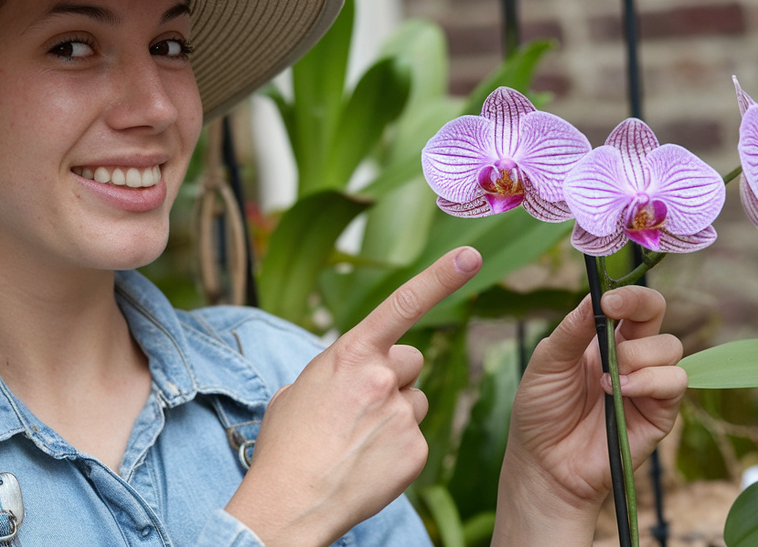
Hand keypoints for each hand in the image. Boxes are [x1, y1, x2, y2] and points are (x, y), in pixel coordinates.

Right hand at [225, 247, 482, 546]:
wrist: (290, 502)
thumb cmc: (286, 445)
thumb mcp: (298, 390)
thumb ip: (334, 371)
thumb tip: (348, 378)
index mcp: (350, 353)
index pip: (403, 304)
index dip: (440, 277)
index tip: (470, 255)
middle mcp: (382, 377)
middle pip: (411, 362)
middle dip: (393, 378)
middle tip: (360, 408)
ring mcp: (402, 415)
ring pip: (415, 402)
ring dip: (395, 415)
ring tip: (358, 441)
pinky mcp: (415, 452)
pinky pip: (415, 440)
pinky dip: (396, 451)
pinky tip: (367, 465)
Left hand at [493, 287, 685, 544]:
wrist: (545, 464)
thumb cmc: (541, 412)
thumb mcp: (546, 363)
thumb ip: (571, 330)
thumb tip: (594, 296)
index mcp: (602, 339)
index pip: (630, 305)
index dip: (627, 295)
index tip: (608, 300)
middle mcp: (630, 356)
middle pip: (658, 314)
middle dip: (640, 306)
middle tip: (613, 315)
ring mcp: (647, 384)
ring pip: (670, 347)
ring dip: (638, 354)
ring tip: (606, 378)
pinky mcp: (660, 413)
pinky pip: (675, 382)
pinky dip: (650, 381)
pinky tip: (620, 391)